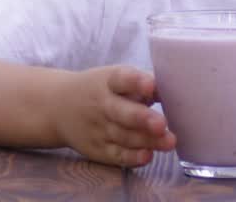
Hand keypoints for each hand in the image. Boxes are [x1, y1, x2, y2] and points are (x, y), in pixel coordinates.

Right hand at [54, 65, 175, 167]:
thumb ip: (143, 85)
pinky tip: (148, 156)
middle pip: (121, 112)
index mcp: (108, 81)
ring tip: (169, 141)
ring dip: (146, 140)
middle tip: (162, 123)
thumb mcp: (115, 79)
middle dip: (142, 118)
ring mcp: (98, 128)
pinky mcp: (98, 149)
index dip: (136, 82)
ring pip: (123, 136)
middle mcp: (102, 105)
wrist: (58, 106)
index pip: (121, 79)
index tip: (151, 86)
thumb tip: (177, 90)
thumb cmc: (101, 89)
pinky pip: (116, 155)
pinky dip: (131, 157)